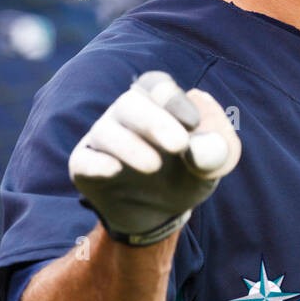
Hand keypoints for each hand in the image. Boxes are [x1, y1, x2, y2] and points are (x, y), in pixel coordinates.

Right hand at [69, 71, 240, 244]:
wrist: (157, 214)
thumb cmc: (183, 178)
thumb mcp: (208, 168)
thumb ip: (215, 152)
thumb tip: (204, 138)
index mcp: (156, 105)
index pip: (157, 86)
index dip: (173, 99)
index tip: (193, 122)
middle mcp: (125, 115)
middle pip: (131, 103)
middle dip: (154, 121)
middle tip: (178, 144)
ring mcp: (102, 139)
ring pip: (106, 131)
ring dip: (130, 146)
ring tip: (153, 166)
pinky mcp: (84, 167)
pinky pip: (85, 160)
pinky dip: (97, 163)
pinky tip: (114, 170)